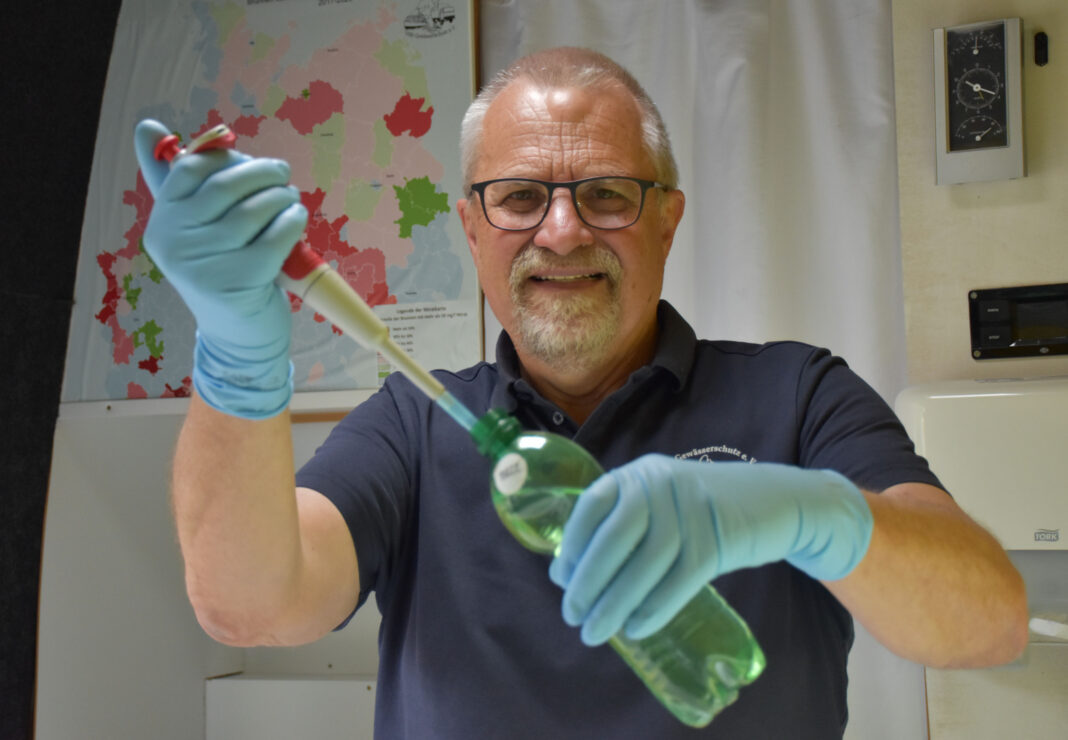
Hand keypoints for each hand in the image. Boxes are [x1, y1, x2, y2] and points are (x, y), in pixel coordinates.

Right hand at [133, 119, 306, 416]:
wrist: (240, 338)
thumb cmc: (226, 272)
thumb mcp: (199, 230)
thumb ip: (179, 182)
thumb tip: (146, 126)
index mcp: (162, 223)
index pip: (190, 170)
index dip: (224, 157)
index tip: (246, 159)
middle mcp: (174, 244)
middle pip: (224, 187)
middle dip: (260, 172)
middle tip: (282, 173)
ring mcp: (203, 266)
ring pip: (251, 211)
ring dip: (281, 196)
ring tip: (291, 198)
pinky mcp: (237, 284)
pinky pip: (274, 238)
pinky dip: (292, 221)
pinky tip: (298, 218)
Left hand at [548, 455, 872, 645]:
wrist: (774, 502)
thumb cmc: (701, 511)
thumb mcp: (659, 503)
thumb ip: (621, 527)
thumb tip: (569, 575)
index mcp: (638, 474)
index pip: (592, 504)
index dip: (572, 543)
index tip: (560, 579)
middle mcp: (660, 485)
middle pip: (615, 538)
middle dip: (588, 582)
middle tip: (572, 616)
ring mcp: (692, 511)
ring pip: (645, 564)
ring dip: (615, 604)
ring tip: (596, 632)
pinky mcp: (718, 541)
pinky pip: (679, 582)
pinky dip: (653, 609)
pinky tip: (635, 628)